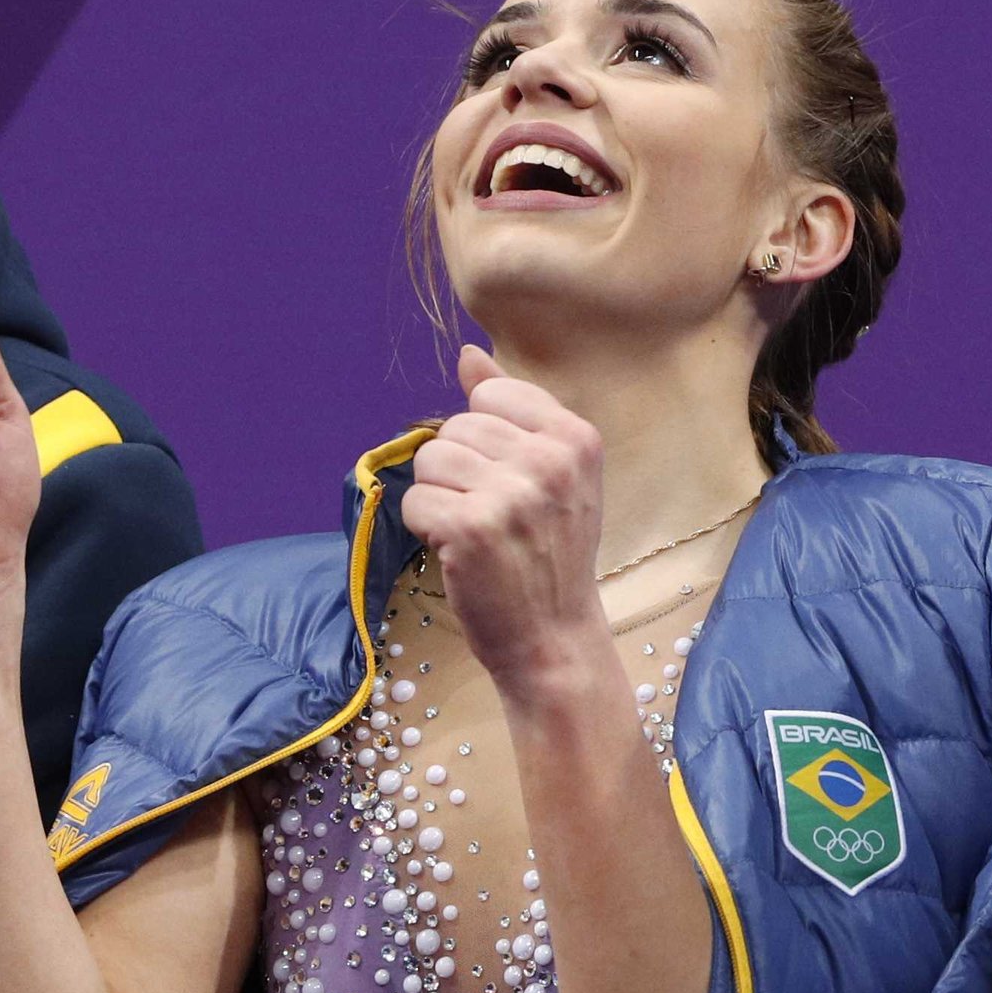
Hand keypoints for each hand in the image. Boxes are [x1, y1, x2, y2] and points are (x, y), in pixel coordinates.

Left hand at [399, 345, 608, 709]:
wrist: (553, 638)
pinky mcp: (469, 529)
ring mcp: (510, 495)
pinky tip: (459, 552)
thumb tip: (468, 354)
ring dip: (439, 499)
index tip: (510, 481)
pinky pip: (414, 501)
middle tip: (492, 516)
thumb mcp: (553, 476)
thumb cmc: (551, 554)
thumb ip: (513, 409)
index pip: (491, 395)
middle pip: (455, 427)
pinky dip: (424, 529)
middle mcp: (549, 460)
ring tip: (474, 532)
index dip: (486, 439)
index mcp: (576, 438)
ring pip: (430, 460)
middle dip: (457, 472)